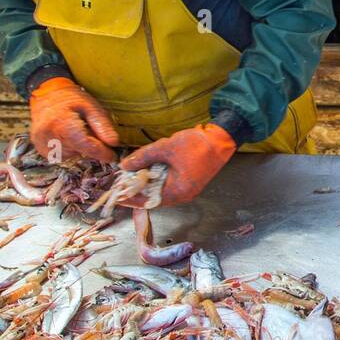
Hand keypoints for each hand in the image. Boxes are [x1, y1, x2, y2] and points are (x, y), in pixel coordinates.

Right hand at [29, 76, 118, 162]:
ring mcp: (42, 144)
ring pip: (72, 155)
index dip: (102, 153)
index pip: (86, 146)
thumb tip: (114, 143)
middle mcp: (48, 136)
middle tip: (89, 130)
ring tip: (75, 130)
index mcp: (62, 123)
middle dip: (90, 146)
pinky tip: (67, 136)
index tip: (112, 155)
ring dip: (79, 147)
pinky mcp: (41, 149)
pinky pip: (62, 156)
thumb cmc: (70, 99)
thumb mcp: (91, 107)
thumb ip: (103, 125)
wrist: (46, 96)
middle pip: (79, 151)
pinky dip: (69, 149)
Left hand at [120, 123, 235, 206]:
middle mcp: (183, 195)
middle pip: (154, 198)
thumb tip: (125, 165)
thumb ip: (143, 157)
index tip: (117, 196)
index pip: (148, 201)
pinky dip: (156, 180)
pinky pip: (168, 186)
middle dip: (137, 191)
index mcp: (178, 191)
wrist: (222, 139)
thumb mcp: (165, 148)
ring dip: (146, 185)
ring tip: (132, 177)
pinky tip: (148, 171)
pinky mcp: (189, 182)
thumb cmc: (197, 145)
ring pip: (160, 192)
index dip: (131, 199)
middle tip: (121, 184)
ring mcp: (187, 189)